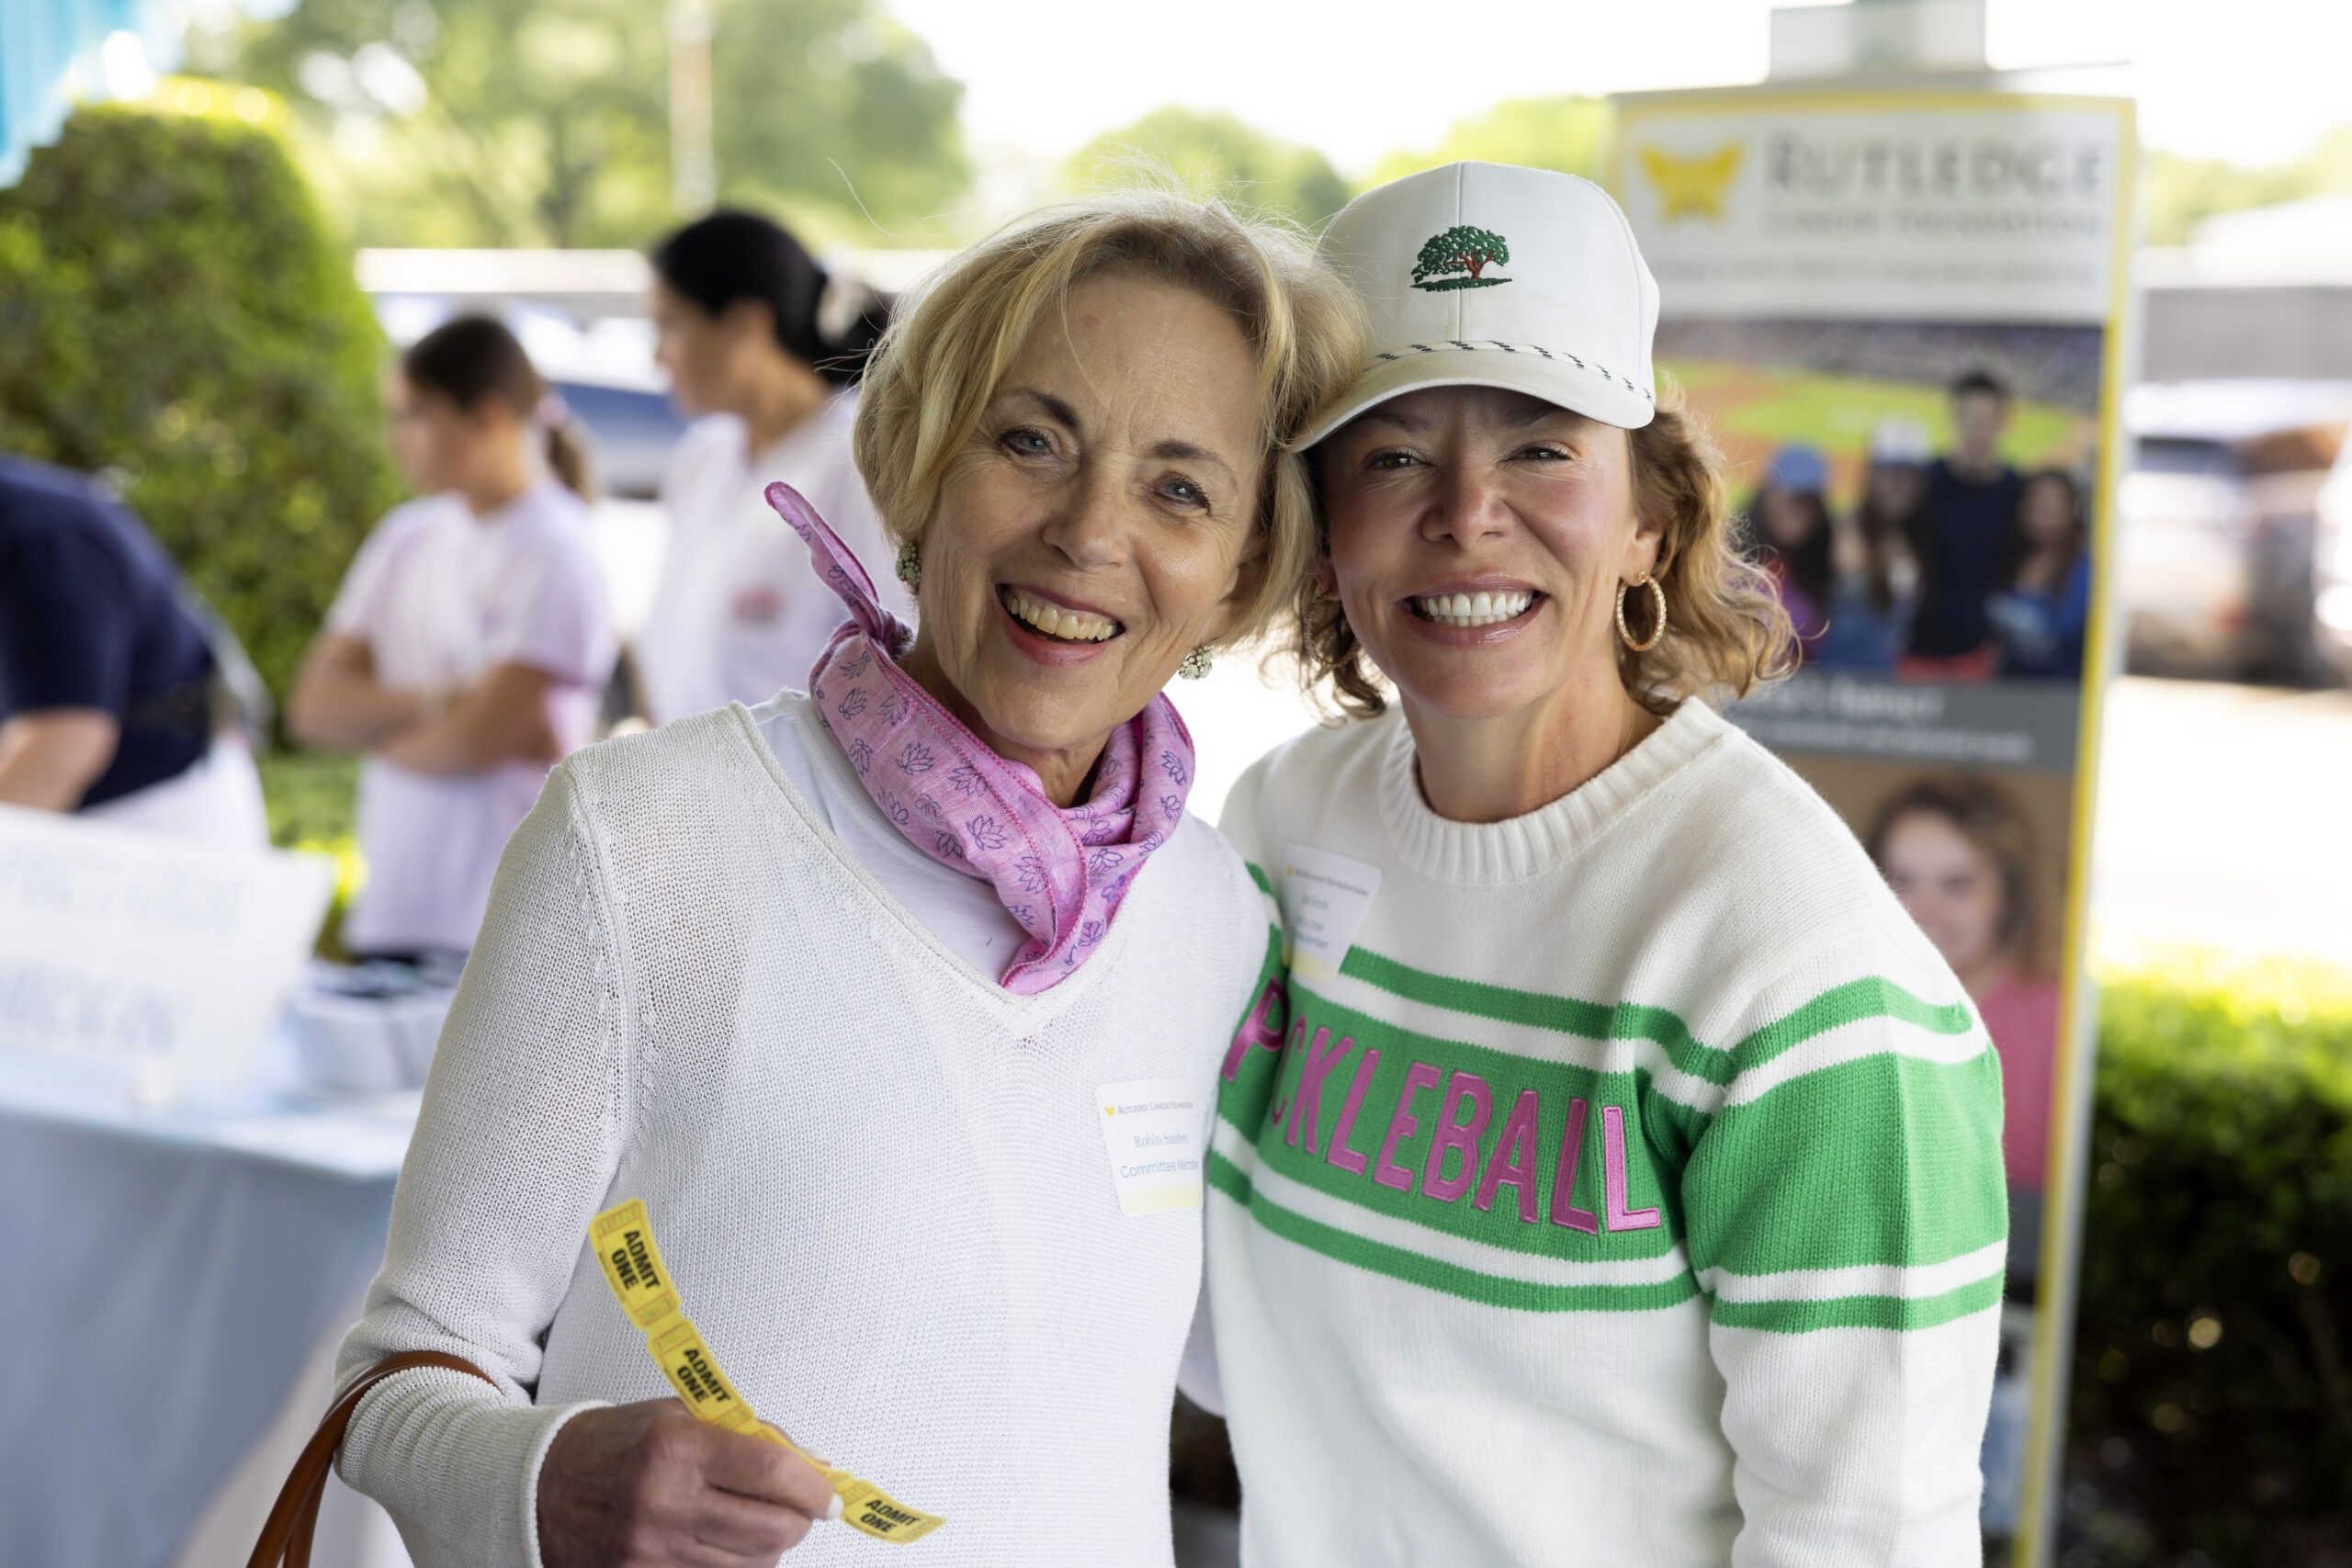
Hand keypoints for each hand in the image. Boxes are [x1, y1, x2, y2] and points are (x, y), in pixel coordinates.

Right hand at [538, 1399, 837, 1566]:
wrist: (544, 1487)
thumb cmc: (619, 1446)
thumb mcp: (682, 1417)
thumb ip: (749, 1436)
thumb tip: (815, 1466)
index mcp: (676, 1446)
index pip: (771, 1469)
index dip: (813, 1487)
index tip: (829, 1494)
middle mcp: (663, 1502)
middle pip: (771, 1528)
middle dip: (799, 1520)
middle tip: (800, 1508)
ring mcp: (652, 1551)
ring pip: (753, 1565)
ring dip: (769, 1547)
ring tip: (753, 1522)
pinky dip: (736, 1567)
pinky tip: (726, 1546)